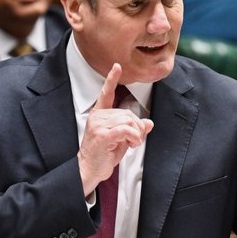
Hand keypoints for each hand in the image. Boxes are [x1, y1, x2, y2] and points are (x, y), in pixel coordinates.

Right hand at [78, 64, 153, 196]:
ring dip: (136, 134)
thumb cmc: (102, 156)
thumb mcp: (121, 141)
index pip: (106, 94)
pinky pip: (126, 130)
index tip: (116, 66)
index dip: (111, 79)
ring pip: (129, 121)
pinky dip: (134, 137)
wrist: (88, 170)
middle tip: (134, 140)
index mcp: (100, 115)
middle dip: (137, 127)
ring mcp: (98, 125)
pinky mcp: (102, 135)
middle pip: (128, 113)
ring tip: (132, 144)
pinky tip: (131, 144)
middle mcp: (97, 117)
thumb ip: (133, 130)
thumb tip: (148, 123)